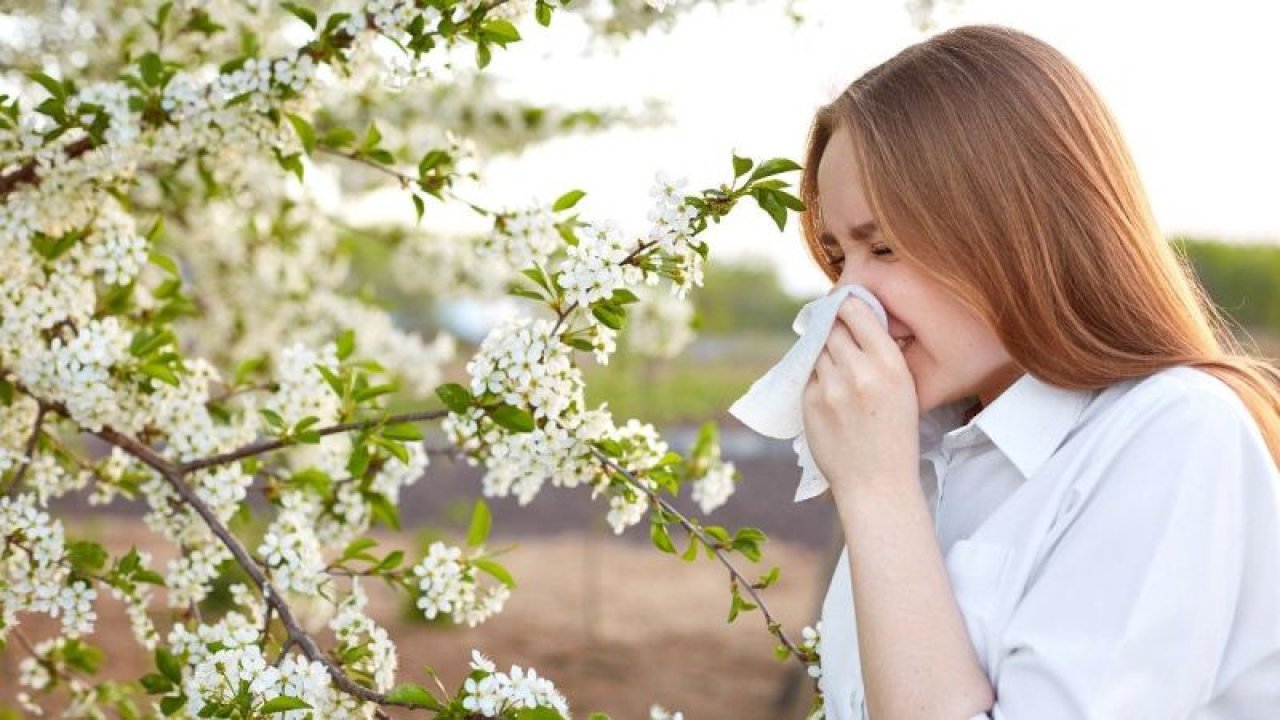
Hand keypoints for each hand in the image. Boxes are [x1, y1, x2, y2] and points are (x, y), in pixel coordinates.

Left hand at [802, 296, 919, 504]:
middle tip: (836, 331)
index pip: (856, 311)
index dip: (846, 304)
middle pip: (832, 327)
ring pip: (817, 349)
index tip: (843, 304)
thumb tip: (854, 320)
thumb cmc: (894, 435)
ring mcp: (831, 387)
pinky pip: (808, 374)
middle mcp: (859, 370)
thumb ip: (881, 354)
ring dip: (823, 351)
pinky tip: (830, 392)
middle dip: (833, 326)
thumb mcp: (905, 388)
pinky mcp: (810, 401)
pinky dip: (816, 376)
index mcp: (890, 364)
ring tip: (837, 368)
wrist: (876, 482)